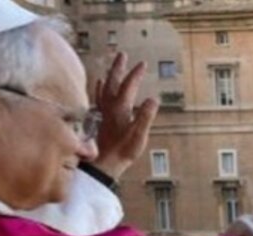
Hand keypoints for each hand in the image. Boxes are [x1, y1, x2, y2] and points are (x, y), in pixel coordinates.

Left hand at [92, 52, 158, 179]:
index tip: (143, 63)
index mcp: (120, 108)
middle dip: (118, 68)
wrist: (104, 164)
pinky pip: (99, 97)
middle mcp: (109, 106)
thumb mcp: (139, 135)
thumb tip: (153, 99)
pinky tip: (100, 84)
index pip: (128, 85)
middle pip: (112, 81)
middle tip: (122, 54)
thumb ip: (146, 116)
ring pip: (105, 87)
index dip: (136, 74)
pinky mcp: (100, 118)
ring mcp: (103, 111)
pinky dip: (100, 87)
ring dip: (110, 75)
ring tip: (113, 66)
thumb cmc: (123, 151)